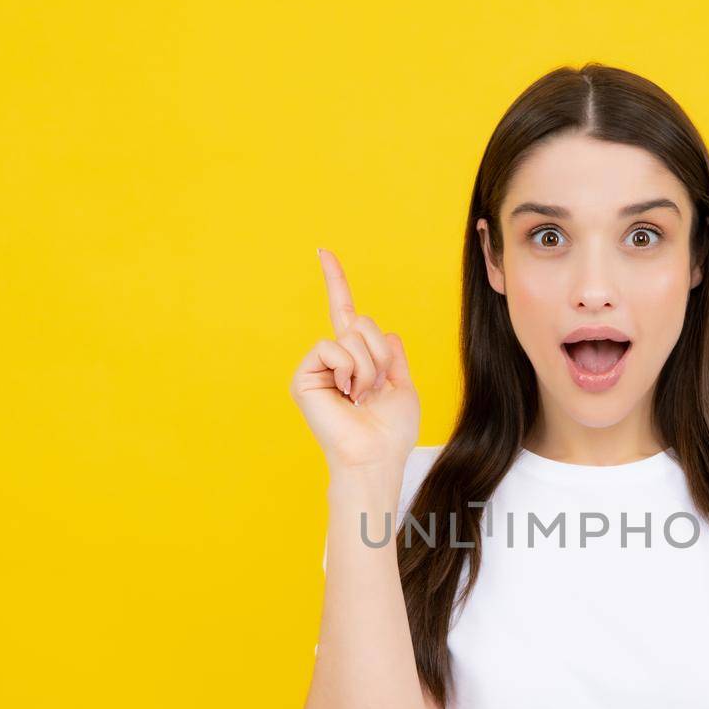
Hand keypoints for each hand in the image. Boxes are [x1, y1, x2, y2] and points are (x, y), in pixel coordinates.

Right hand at [290, 248, 421, 472]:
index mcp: (356, 360)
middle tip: (375, 387)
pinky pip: (332, 347)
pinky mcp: (304, 375)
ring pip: (351, 334)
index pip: (345, 314)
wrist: (376, 456)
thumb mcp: (404, 386)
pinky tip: (346, 394)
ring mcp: (318, 367)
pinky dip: (348, 369)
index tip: (323, 252)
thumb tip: (384, 330)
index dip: (336, 282)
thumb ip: (394, 355)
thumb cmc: (391, 431)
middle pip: (361, 322)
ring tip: (360, 395)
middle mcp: (334, 359)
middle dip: (380, 352)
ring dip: (368, 366)